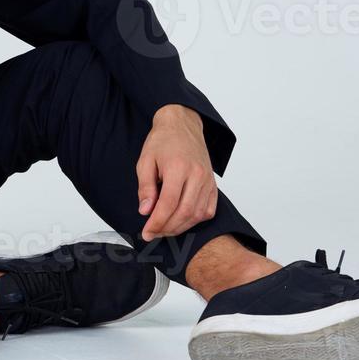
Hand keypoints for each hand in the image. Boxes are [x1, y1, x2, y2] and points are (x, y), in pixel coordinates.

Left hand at [136, 105, 216, 241]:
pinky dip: (195, 220)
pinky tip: (182, 221)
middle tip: (153, 233)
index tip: (146, 232)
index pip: (169, 204)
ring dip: (180, 227)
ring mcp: (208, 180)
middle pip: (184, 212)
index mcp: (178, 167)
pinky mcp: (213, 185)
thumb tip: (145, 211)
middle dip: (167, 228)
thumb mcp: (145, 161)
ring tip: (164, 229)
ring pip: (197, 214)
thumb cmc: (163, 141)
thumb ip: (145, 188)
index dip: (157, 222)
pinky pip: (208, 210)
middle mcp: (197, 175)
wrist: (182, 126)